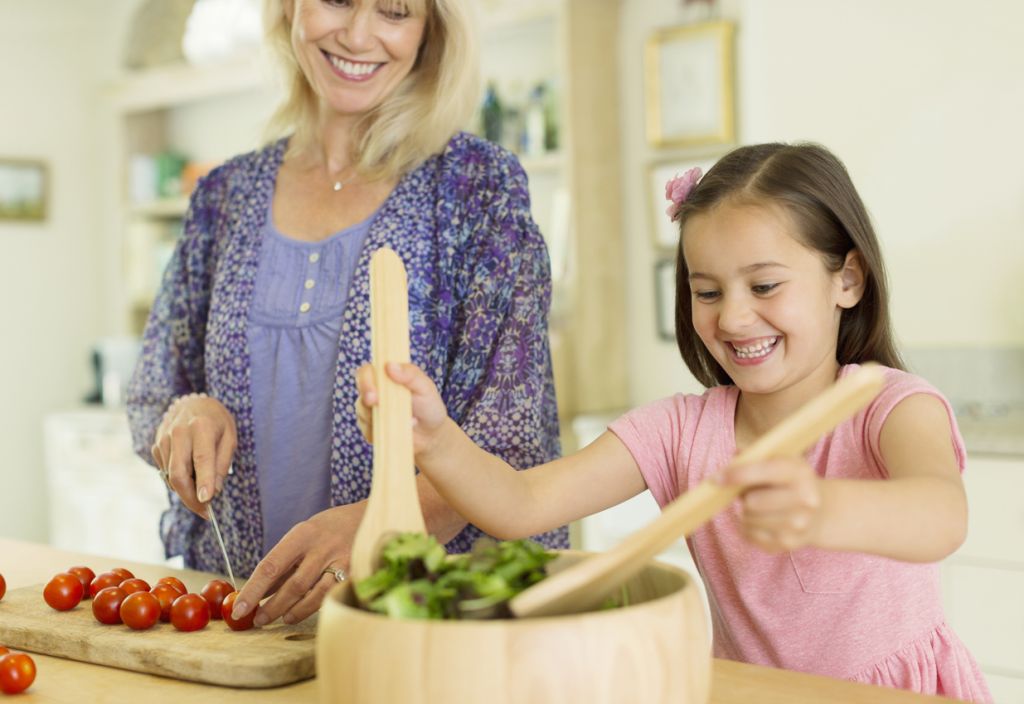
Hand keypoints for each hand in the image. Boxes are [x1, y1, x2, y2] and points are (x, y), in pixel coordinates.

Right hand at [151, 394, 236, 517]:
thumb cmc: (216, 423)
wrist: (193, 404)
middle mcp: (178, 432)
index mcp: (201, 427)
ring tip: (202, 489)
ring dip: (186, 491)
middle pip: (179, 474)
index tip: (206, 501)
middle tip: (205, 512)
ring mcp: (163, 439)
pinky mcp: (156, 446)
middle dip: (190, 498)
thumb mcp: (229, 438)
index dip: (203, 482)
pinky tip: (190, 474)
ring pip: (170, 477)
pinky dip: (178, 481)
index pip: (202, 458)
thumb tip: (213, 492)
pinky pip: (165, 473)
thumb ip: (222, 464)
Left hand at [230, 504, 364, 625]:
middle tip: (258, 620)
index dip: (253, 590)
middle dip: (272, 607)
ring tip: (282, 618)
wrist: (368, 517)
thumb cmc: (328, 528)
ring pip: (313, 595)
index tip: (239, 608)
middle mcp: (322, 547)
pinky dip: (313, 607)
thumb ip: (284, 562)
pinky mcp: (355, 574)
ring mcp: (341, 562)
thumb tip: (258, 592)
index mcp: (303, 534)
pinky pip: (330, 597)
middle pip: (293, 585)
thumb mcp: (303, 536)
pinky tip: (303, 611)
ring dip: (293, 611)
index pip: (271, 566)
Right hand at [354, 362, 449, 455]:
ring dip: (383, 417)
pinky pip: (367, 431)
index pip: (367, 371)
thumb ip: (410, 374)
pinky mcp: (370, 430)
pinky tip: (399, 431)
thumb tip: (390, 365)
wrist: (431, 435)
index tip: (375, 389)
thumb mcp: (425, 388)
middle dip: (366, 395)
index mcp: (386, 376)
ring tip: (409, 421)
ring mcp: (370, 410)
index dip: (366, 378)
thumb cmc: (429, 406)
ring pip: (362, 411)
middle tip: (375, 402)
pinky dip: (383, 432)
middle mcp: (375, 391)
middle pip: (360, 388)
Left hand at [721, 457, 822, 552]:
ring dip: (747, 512)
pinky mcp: (788, 544)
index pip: (761, 471)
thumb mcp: (781, 461)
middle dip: (745, 497)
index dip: (735, 475)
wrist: (822, 513)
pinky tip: (764, 521)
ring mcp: (798, 525)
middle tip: (752, 493)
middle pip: (752, 501)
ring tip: (761, 507)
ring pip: (748, 519)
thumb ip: (755, 456)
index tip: (716, 479)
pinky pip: (749, 535)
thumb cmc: (792, 482)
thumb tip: (734, 457)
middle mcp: (805, 500)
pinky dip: (749, 527)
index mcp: (800, 474)